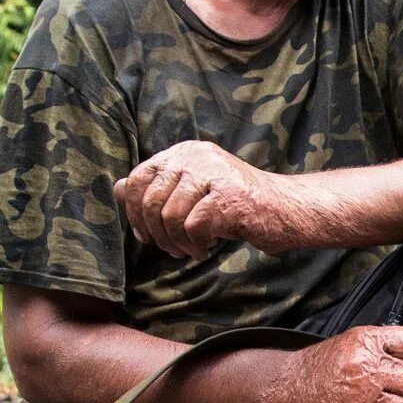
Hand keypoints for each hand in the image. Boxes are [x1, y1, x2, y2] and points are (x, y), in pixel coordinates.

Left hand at [114, 140, 307, 259]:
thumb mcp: (193, 192)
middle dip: (156, 234)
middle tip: (173, 249)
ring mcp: (213, 173)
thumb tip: (117, 187)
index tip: (146, 235)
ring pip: (170, 216)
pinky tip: (208, 247)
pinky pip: (192, 227)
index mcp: (184, 152)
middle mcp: (196, 156)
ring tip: (192, 249)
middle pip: (150, 201)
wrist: (285, 210)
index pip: (138, 178)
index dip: (133, 212)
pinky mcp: (229, 195)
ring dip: (177, 243)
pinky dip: (196, 245)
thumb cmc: (237, 205)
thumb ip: (158, 188)